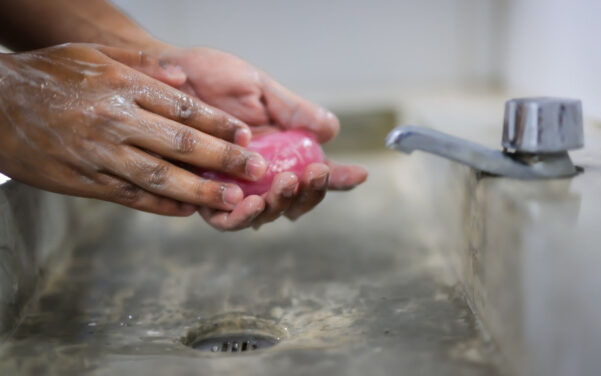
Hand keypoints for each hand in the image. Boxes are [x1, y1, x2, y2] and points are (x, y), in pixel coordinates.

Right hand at [0, 43, 269, 215]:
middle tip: (257, 170)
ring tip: (234, 199)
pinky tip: (188, 211)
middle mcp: (116, 120)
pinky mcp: (86, 181)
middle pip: (182, 144)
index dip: (220, 125)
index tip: (246, 136)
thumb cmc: (49, 74)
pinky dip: (163, 205)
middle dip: (225, 159)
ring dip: (202, 191)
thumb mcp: (94, 54)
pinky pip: (132, 196)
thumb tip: (182, 76)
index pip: (184, 108)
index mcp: (123, 86)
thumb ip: (141, 64)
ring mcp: (101, 154)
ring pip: (162, 177)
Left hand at [153, 46, 367, 229]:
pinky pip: (223, 218)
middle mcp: (257, 174)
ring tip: (284, 185)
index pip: (312, 170)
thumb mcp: (260, 89)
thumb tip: (332, 131)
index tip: (358, 174)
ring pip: (264, 214)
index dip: (337, 178)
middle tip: (311, 175)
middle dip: (308, 194)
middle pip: (293, 200)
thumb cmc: (212, 76)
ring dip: (279, 205)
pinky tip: (250, 203)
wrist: (163, 72)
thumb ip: (293, 111)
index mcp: (278, 151)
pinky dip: (240, 217)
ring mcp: (232, 186)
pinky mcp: (202, 195)